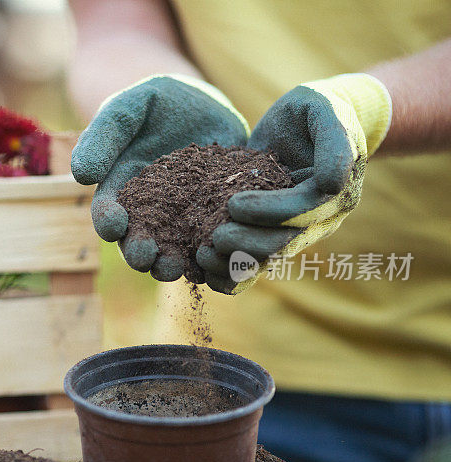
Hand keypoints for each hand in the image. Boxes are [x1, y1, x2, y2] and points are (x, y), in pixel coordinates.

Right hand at [71, 74, 248, 280]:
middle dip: (140, 253)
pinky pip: (212, 246)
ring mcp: (181, 221)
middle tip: (146, 257)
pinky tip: (218, 262)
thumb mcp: (126, 110)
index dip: (108, 221)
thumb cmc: (155, 104)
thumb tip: (81, 175)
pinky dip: (214, 259)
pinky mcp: (213, 220)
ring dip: (173, 264)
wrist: (202, 105)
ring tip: (177, 267)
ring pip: (174, 252)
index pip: (108, 213)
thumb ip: (102, 137)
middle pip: (138, 242)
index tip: (114, 224)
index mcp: (120, 193)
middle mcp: (148, 215)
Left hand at [196, 73, 391, 293]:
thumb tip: (331, 183)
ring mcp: (297, 232)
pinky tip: (203, 271)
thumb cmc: (316, 110)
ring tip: (201, 255)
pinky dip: (230, 275)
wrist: (307, 124)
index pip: (303, 210)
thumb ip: (334, 141)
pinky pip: (255, 264)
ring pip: (269, 261)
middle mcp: (320, 219)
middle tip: (212, 238)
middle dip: (246, 244)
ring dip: (235, 265)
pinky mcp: (273, 234)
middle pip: (284, 243)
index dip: (269, 211)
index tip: (232, 204)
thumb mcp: (325, 110)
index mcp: (337, 192)